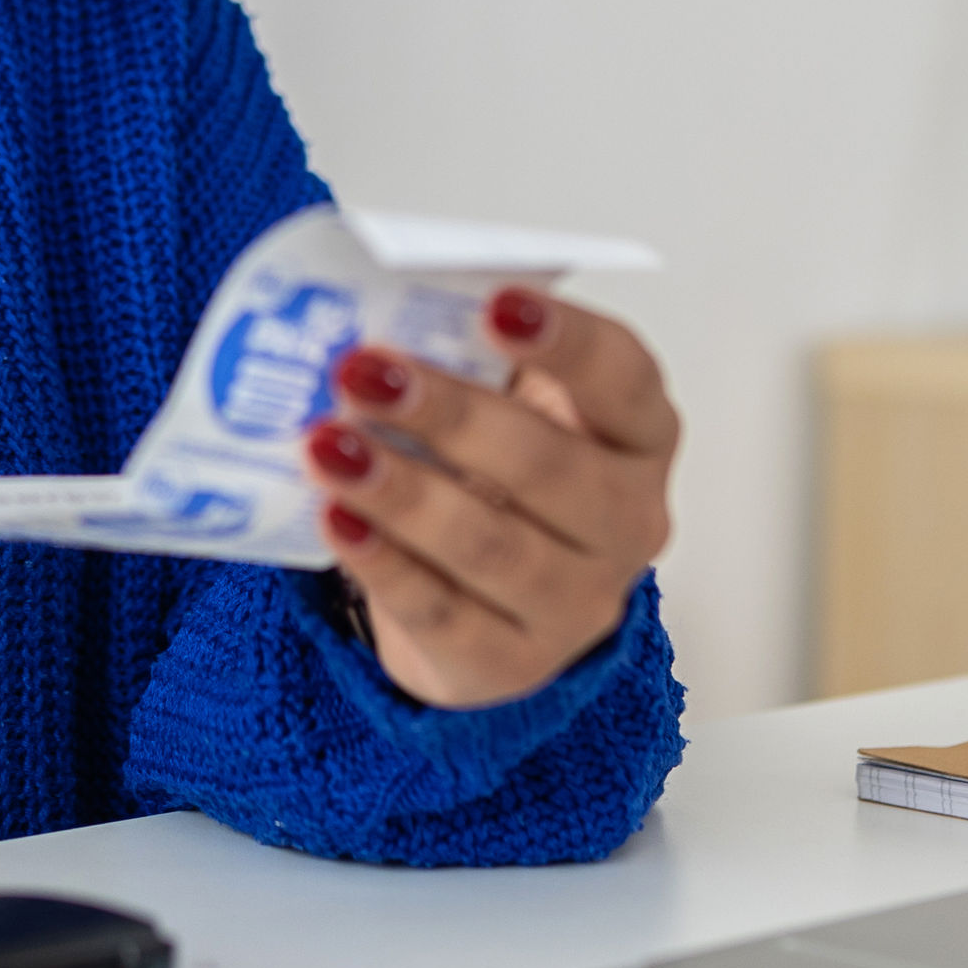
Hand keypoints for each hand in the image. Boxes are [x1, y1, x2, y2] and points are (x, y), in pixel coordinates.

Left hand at [302, 287, 677, 708]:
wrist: (491, 605)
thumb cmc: (498, 476)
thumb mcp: (504, 406)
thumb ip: (467, 359)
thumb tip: (373, 309)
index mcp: (638, 435)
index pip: (623, 379)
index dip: (566, 340)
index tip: (494, 303)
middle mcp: (627, 521)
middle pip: (547, 466)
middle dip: (450, 415)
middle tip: (366, 369)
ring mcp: (577, 603)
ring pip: (491, 545)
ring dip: (402, 490)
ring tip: (328, 445)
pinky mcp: (511, 663)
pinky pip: (442, 613)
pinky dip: (384, 562)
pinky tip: (336, 518)